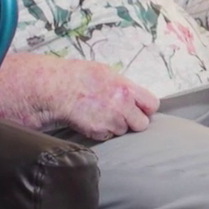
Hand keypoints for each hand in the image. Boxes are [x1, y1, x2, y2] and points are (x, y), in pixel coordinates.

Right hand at [32, 58, 159, 140]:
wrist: (56, 90)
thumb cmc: (78, 77)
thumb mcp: (106, 73)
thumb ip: (124, 86)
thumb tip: (134, 95)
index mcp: (126, 89)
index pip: (152, 105)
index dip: (146, 108)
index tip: (141, 108)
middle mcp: (122, 106)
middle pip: (142, 123)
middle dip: (134, 121)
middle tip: (122, 115)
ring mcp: (111, 121)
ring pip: (123, 130)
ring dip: (116, 126)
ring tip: (101, 114)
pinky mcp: (99, 133)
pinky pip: (108, 136)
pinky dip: (102, 131)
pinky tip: (92, 119)